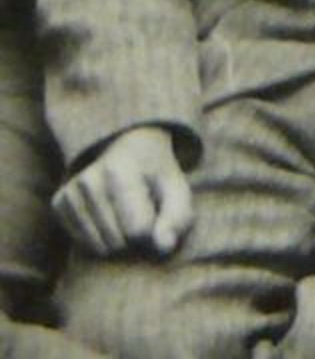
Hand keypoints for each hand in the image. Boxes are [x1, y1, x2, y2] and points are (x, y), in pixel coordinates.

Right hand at [54, 125, 193, 258]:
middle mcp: (90, 180)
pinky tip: (108, 215)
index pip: (138, 230)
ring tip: (125, 213)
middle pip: (117, 241)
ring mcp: (70, 191)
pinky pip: (82, 244)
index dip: (154, 230)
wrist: (130, 146)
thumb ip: (177, 218)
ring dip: (118, 240)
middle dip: (135, 237)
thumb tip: (163, 247)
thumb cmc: (157, 175)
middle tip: (141, 212)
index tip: (156, 211)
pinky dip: (99, 238)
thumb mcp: (177, 190)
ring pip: (99, 247)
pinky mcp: (59, 202)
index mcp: (122, 171)